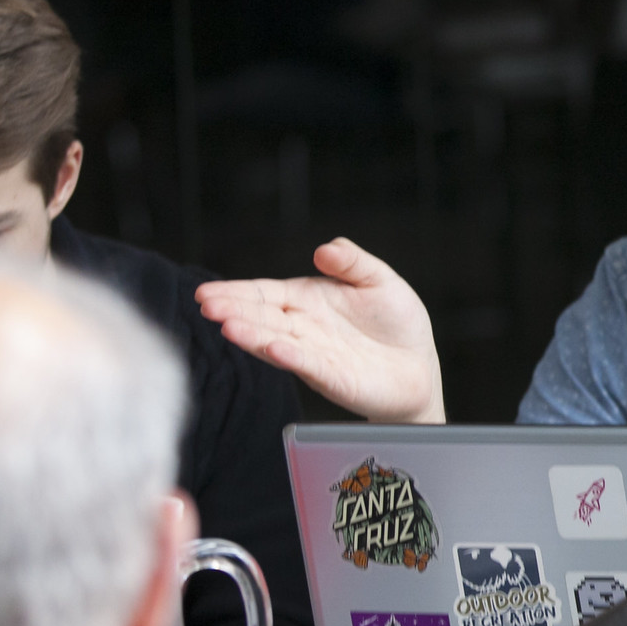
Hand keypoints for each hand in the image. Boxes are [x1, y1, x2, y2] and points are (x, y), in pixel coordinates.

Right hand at [192, 238, 446, 423]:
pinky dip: (291, 357)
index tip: (206, 293)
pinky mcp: (333, 377)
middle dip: (234, 311)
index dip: (235, 292)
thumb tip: (325, 248)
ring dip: (253, 335)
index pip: (264, 293)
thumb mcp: (379, 280)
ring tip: (228, 327)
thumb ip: (353, 262)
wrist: (420, 367)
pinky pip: (308, 365)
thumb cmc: (397, 323)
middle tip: (208, 307)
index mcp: (308, 299)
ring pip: (276, 342)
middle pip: (263, 317)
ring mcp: (315, 353)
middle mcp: (304, 327)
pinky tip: (275, 348)